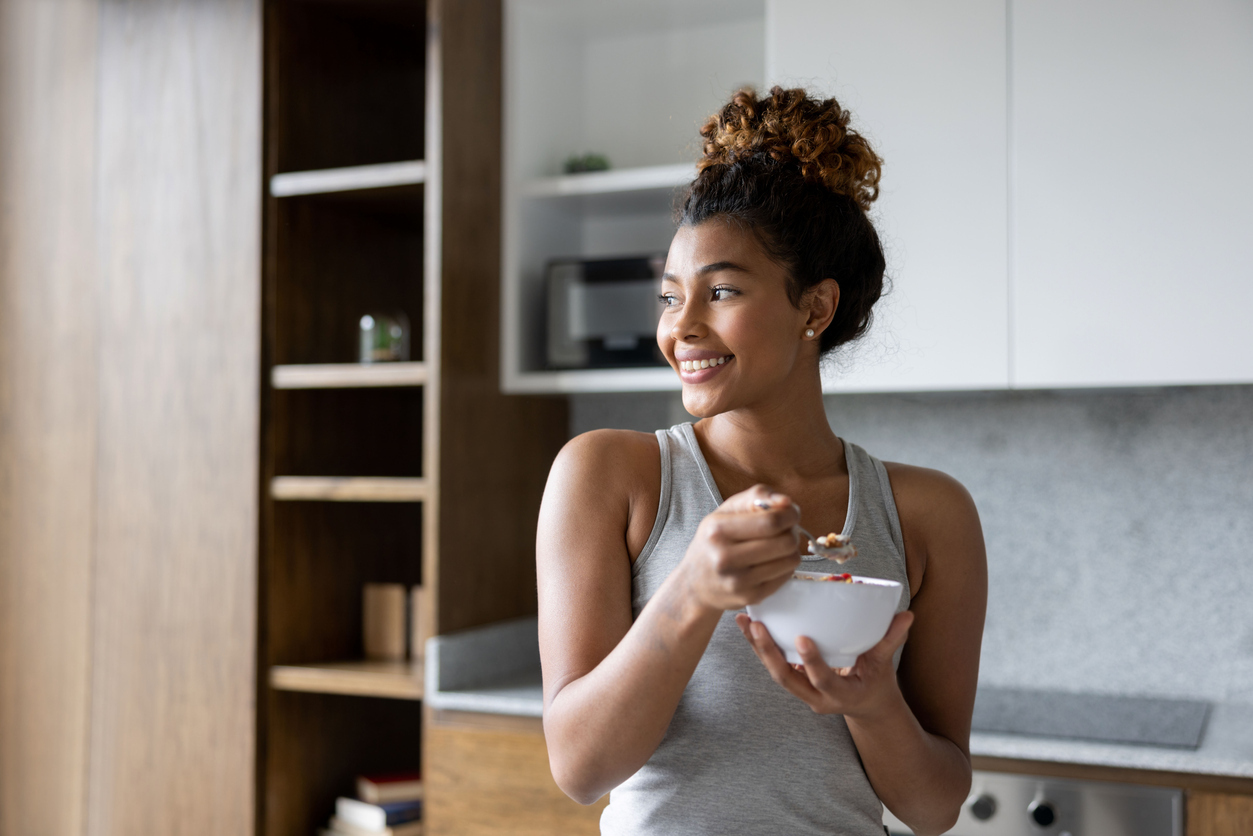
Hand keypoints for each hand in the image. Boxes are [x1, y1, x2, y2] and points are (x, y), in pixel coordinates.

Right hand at [678, 484, 801, 612]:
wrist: (695, 583)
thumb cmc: (714, 541)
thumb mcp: (726, 511)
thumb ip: (757, 497)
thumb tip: (786, 502)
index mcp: (718, 530)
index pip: (771, 521)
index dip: (790, 515)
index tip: (791, 513)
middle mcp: (725, 557)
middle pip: (784, 542)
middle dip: (792, 532)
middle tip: (785, 530)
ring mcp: (738, 581)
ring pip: (790, 560)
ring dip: (791, 550)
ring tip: (777, 546)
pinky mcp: (749, 596)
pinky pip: (786, 576)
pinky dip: (785, 567)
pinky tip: (771, 562)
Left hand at [735, 610, 914, 718]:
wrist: (865, 705)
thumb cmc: (875, 682)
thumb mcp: (884, 665)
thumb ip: (891, 641)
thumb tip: (907, 615)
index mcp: (840, 695)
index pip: (822, 680)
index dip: (812, 662)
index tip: (802, 638)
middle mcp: (816, 697)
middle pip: (786, 679)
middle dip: (769, 654)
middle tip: (757, 626)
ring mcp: (802, 691)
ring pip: (774, 672)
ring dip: (757, 648)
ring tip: (745, 621)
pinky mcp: (794, 680)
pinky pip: (773, 665)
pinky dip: (760, 646)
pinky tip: (748, 624)